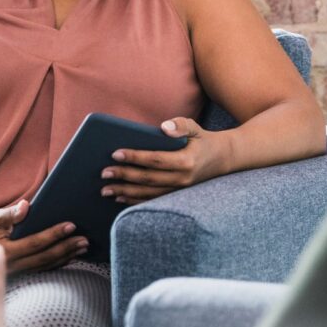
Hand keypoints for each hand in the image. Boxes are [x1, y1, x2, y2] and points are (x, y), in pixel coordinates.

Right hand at [0, 200, 88, 272]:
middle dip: (67, 248)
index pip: (36, 243)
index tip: (72, 226)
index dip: (54, 234)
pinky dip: (55, 263)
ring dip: (65, 257)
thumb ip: (9, 214)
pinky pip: (39, 269)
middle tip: (85, 240)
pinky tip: (68, 257)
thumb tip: (26, 206)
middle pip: (45, 258)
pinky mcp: (16, 273)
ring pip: (44, 266)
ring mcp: (14, 272)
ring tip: (82, 248)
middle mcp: (11, 266)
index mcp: (4, 251)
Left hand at [100, 117, 227, 204]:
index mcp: (186, 160)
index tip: (115, 154)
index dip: (134, 157)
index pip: (155, 160)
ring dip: (125, 192)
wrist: (223, 158)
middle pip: (148, 179)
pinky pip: (153, 200)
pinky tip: (120, 198)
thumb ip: (180, 125)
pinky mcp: (176, 195)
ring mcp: (179, 190)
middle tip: (103, 173)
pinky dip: (135, 201)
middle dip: (124, 176)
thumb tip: (163, 127)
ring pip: (148, 193)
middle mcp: (182, 179)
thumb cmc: (203, 140)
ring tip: (106, 190)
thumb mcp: (195, 127)